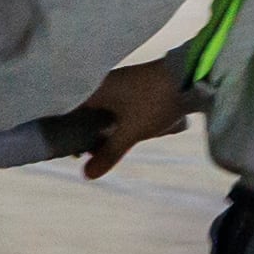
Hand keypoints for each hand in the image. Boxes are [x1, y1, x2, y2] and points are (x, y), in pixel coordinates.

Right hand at [75, 54, 196, 176]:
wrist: (189, 78)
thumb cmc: (153, 102)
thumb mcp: (131, 132)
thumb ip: (109, 153)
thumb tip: (86, 175)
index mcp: (93, 89)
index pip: (66, 110)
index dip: (64, 131)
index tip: (69, 150)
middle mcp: (100, 83)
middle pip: (81, 111)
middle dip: (83, 133)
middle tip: (87, 153)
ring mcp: (116, 83)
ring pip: (98, 109)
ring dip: (99, 128)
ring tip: (102, 148)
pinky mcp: (130, 86)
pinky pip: (111, 105)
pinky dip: (110, 119)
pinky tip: (118, 133)